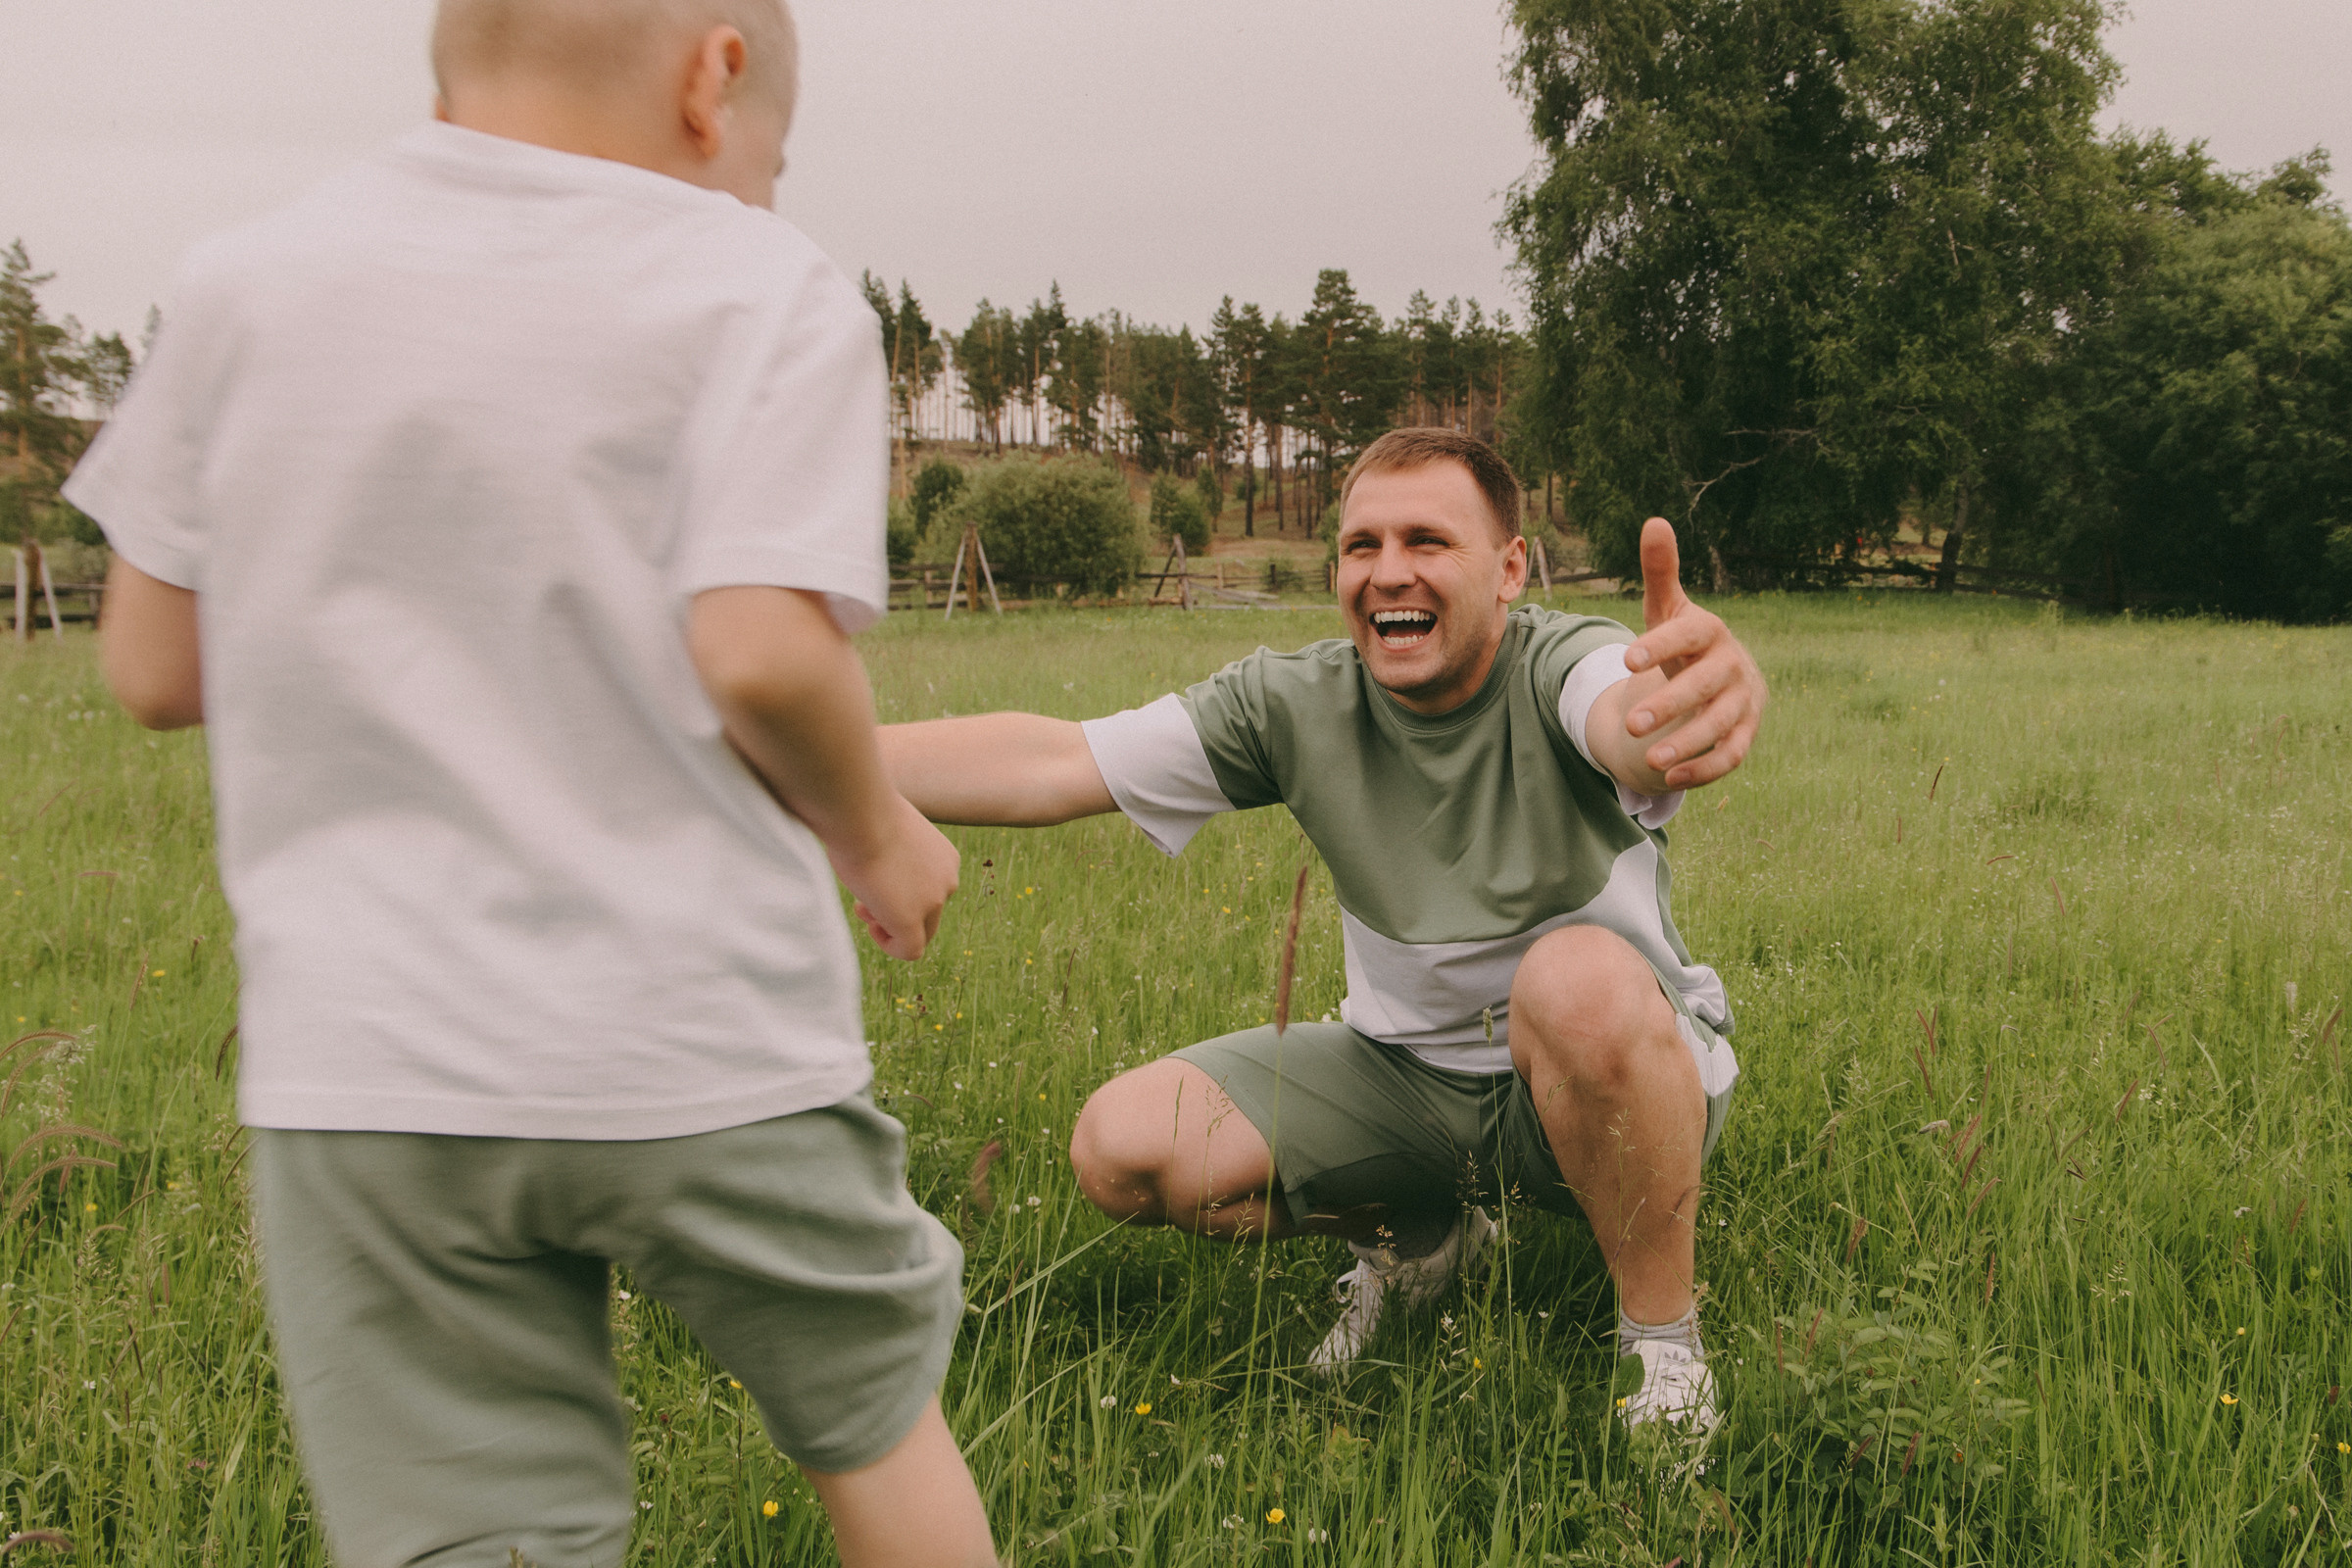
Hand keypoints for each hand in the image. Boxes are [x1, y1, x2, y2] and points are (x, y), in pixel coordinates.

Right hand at [827, 794, 960, 960]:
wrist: (861, 814)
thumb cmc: (864, 813)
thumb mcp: (889, 830)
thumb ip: (893, 852)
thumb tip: (878, 865)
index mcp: (945, 858)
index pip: (930, 889)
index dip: (903, 893)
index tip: (878, 882)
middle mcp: (947, 880)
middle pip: (928, 914)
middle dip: (895, 911)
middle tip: (865, 900)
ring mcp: (933, 901)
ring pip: (918, 933)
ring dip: (889, 925)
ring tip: (863, 906)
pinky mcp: (911, 920)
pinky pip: (910, 951)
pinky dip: (890, 945)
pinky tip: (871, 927)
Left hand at [1621, 518, 1766, 787]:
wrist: (1720, 676)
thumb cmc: (1683, 642)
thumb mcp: (1667, 610)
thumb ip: (1660, 572)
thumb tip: (1655, 521)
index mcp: (1709, 632)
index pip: (1689, 634)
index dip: (1660, 646)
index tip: (1626, 659)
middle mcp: (1731, 666)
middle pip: (1705, 686)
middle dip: (1670, 704)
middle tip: (1632, 723)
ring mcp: (1743, 702)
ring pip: (1721, 725)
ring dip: (1688, 744)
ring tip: (1650, 759)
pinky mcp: (1746, 733)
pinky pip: (1731, 756)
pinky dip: (1703, 768)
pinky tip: (1670, 777)